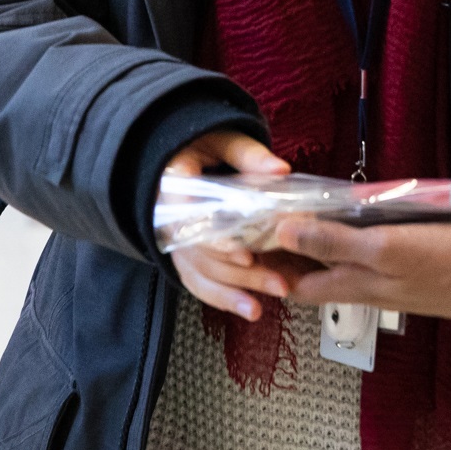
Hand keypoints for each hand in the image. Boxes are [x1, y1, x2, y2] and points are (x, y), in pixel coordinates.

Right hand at [165, 130, 293, 321]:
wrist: (178, 157)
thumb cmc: (201, 146)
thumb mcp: (220, 140)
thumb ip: (248, 154)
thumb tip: (281, 170)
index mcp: (173, 187)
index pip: (189, 220)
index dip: (216, 241)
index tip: (245, 254)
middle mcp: (169, 220)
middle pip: (202, 254)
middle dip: (240, 272)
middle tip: (278, 282)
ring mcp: (177, 242)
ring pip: (201, 273)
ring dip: (236, 291)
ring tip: (269, 301)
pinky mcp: (186, 257)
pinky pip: (199, 284)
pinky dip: (224, 299)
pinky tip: (252, 310)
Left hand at [276, 218, 450, 331]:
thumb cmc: (450, 266)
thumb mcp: (386, 249)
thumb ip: (334, 243)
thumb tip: (281, 233)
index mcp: (354, 284)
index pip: (294, 284)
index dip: (266, 268)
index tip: (242, 241)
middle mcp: (369, 286)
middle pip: (315, 276)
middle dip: (288, 257)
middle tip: (266, 222)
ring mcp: (394, 280)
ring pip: (343, 266)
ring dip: (320, 247)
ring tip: (305, 214)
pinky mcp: (418, 267)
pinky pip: (372, 256)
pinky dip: (355, 240)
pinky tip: (364, 219)